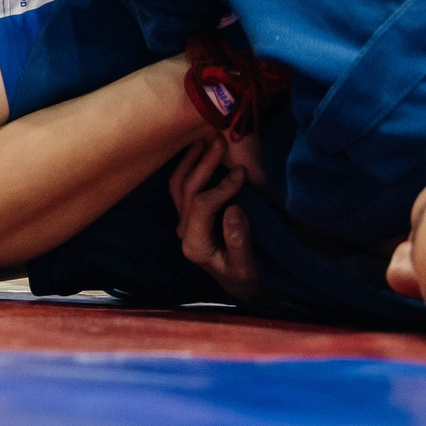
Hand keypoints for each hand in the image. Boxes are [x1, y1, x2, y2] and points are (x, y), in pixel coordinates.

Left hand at [169, 136, 261, 303]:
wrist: (242, 286)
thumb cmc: (247, 278)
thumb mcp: (247, 266)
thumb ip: (239, 240)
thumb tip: (233, 209)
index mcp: (195, 245)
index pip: (201, 206)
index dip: (220, 187)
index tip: (242, 173)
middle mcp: (185, 231)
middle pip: (186, 190)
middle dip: (203, 165)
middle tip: (220, 142)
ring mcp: (185, 222)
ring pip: (178, 185)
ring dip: (191, 160)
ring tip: (206, 139)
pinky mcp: (190, 215)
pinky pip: (183, 186)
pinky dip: (190, 166)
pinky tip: (201, 150)